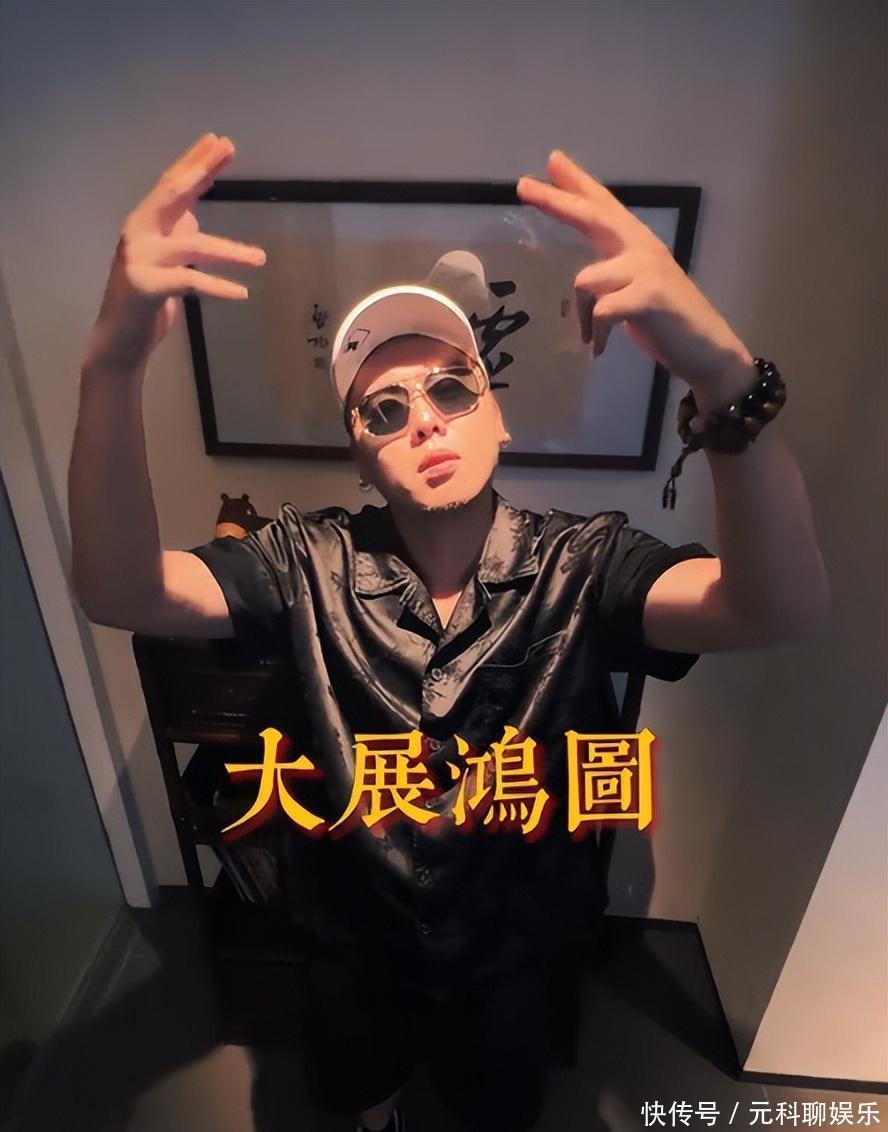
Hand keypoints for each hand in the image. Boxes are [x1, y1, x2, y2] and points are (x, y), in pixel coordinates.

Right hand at [83, 132, 265, 375]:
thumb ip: (178, 233)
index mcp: (145, 223)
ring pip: (191, 245)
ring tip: (261, 259)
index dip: (196, 162)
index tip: (220, 142)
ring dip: (230, 251)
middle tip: (227, 149)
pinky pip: (189, 282)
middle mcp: (138, 232)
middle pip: (172, 194)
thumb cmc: (147, 298)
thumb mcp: (167, 258)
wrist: (120, 340)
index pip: (173, 186)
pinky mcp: (145, 287)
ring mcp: (139, 258)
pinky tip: (242, 293)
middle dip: (200, 169)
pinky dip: (218, 286)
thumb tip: (195, 210)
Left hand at [516, 150, 752, 390]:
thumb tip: (580, 279)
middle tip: (522, 185)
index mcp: (636, 243)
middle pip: (592, 216)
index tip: (552, 159)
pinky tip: (599, 349)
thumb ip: (610, 273)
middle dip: (556, 201)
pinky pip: (602, 310)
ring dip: (582, 314)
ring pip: (586, 279)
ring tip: (592, 337)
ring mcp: (647, 268)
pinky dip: (597, 333)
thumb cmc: (667, 322)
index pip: (604, 205)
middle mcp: (641, 246)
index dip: (578, 183)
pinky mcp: (650, 295)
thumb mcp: (634, 289)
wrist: (707, 349)